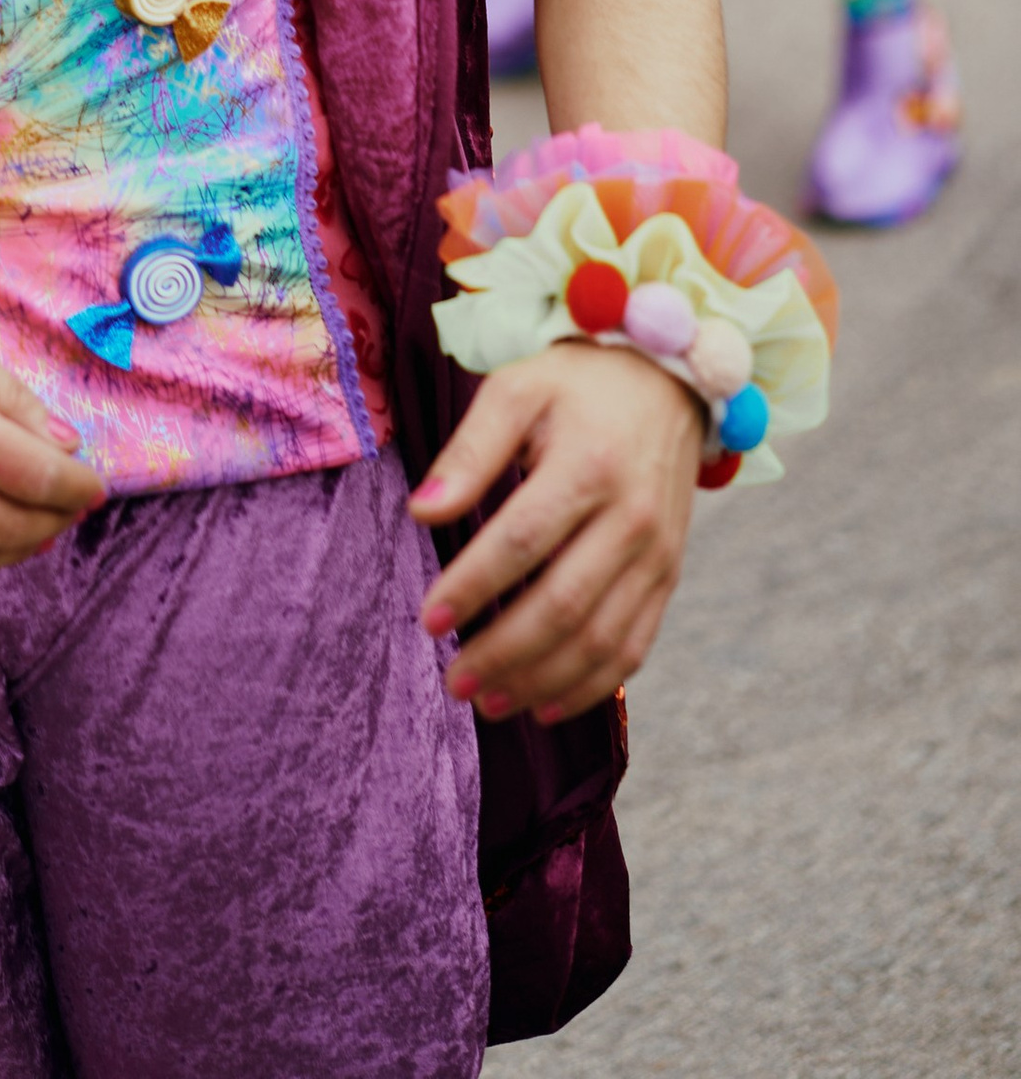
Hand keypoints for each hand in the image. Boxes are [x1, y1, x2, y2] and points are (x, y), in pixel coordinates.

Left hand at [410, 341, 701, 724]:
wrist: (667, 383)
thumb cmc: (575, 387)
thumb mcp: (516, 391)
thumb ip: (469, 451)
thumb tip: (421, 511)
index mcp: (589, 466)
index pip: (522, 542)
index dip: (473, 586)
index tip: (428, 619)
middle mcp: (632, 519)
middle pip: (564, 605)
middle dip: (504, 653)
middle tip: (452, 682)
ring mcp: (658, 556)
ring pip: (600, 640)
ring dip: (541, 682)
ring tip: (487, 703)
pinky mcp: (669, 578)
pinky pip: (633, 647)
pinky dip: (590, 687)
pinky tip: (544, 706)